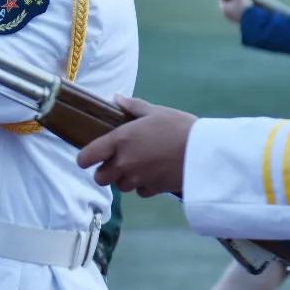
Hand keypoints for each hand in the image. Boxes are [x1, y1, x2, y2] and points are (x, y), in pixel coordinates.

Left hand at [76, 95, 197, 196]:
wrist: (205, 153)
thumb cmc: (179, 127)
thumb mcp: (155, 112)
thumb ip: (132, 107)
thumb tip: (116, 98)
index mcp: (120, 140)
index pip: (87, 157)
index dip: (84, 159)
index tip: (89, 157)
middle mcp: (124, 162)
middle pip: (100, 178)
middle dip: (105, 172)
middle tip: (115, 162)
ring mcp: (138, 179)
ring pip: (120, 186)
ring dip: (124, 179)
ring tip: (137, 167)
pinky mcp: (153, 190)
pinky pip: (140, 192)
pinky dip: (142, 186)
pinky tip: (152, 175)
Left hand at [218, 0, 252, 22]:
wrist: (254, 20)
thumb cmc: (244, 6)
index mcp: (223, 8)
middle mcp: (226, 14)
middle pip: (227, 2)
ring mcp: (232, 18)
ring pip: (233, 8)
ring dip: (236, 3)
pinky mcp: (239, 21)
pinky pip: (238, 12)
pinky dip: (240, 8)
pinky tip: (246, 5)